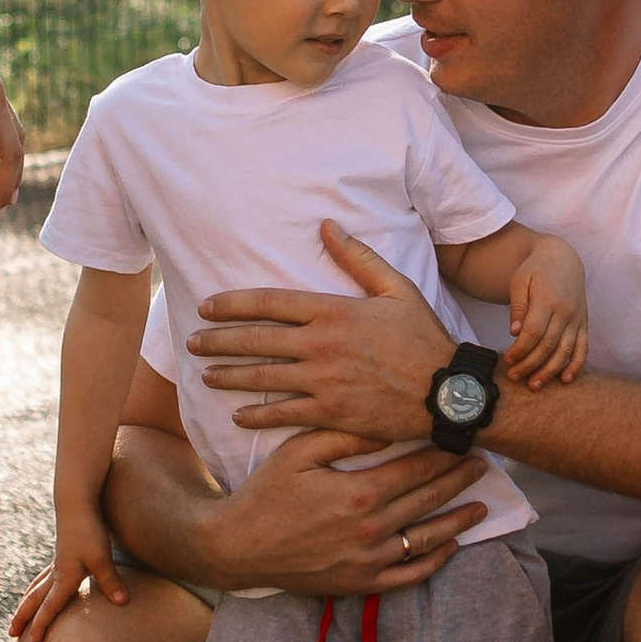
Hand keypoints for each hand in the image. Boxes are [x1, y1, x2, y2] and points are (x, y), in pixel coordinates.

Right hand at [10, 504, 122, 641]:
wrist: (77, 503)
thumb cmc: (90, 531)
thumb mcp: (102, 558)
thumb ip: (111, 582)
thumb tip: (123, 603)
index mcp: (64, 577)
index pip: (50, 606)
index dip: (41, 625)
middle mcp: (56, 572)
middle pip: (35, 599)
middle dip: (23, 617)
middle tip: (10, 633)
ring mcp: (57, 562)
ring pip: (36, 587)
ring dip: (26, 602)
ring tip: (19, 613)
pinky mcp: (62, 553)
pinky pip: (44, 576)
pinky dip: (36, 586)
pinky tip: (39, 586)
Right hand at [186, 427, 490, 598]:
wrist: (239, 547)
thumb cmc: (267, 493)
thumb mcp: (298, 451)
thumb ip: (345, 436)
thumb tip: (388, 422)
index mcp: (360, 492)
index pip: (418, 467)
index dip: (446, 451)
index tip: (464, 437)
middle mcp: (372, 529)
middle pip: (429, 498)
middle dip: (460, 478)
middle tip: (484, 462)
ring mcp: (370, 560)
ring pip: (428, 538)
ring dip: (459, 520)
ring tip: (481, 505)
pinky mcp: (362, 583)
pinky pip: (410, 575)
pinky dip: (435, 561)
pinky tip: (451, 547)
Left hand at [188, 224, 453, 444]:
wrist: (448, 392)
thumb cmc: (424, 338)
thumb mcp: (397, 288)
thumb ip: (358, 258)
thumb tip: (327, 225)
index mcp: (333, 311)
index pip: (270, 302)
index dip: (233, 304)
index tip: (208, 306)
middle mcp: (321, 346)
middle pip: (256, 341)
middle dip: (219, 341)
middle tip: (192, 343)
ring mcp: (324, 383)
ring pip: (263, 378)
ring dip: (229, 377)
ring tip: (205, 375)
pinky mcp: (331, 414)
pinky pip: (284, 415)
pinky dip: (257, 416)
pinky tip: (238, 415)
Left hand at [504, 234, 587, 387]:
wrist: (562, 257)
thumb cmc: (536, 269)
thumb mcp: (520, 281)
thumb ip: (517, 306)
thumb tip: (514, 332)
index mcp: (548, 299)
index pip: (534, 332)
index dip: (520, 349)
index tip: (508, 360)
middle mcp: (566, 311)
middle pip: (548, 345)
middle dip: (530, 364)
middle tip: (514, 376)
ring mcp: (577, 318)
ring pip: (565, 351)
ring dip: (549, 371)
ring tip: (534, 384)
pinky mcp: (584, 323)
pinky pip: (583, 348)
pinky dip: (576, 365)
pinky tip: (565, 379)